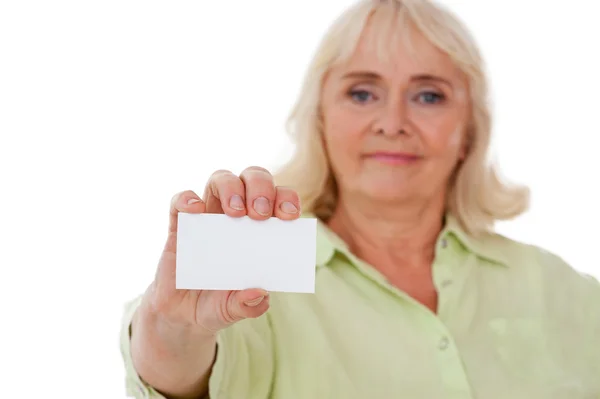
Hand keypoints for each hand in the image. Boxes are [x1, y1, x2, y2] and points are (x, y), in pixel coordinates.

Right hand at [144, 166, 300, 334]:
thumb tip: (259, 294)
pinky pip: (180, 202)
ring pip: (220, 179)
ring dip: (230, 188)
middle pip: (252, 179)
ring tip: (235, 212)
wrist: (182, 316)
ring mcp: (207, 217)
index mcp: (260, 228)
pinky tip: (195, 211)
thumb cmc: (218, 303)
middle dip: (260, 188)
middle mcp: (236, 215)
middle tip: (259, 214)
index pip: (278, 199)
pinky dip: (187, 200)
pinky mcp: (179, 225)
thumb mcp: (235, 309)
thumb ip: (249, 305)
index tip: (289, 216)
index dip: (286, 199)